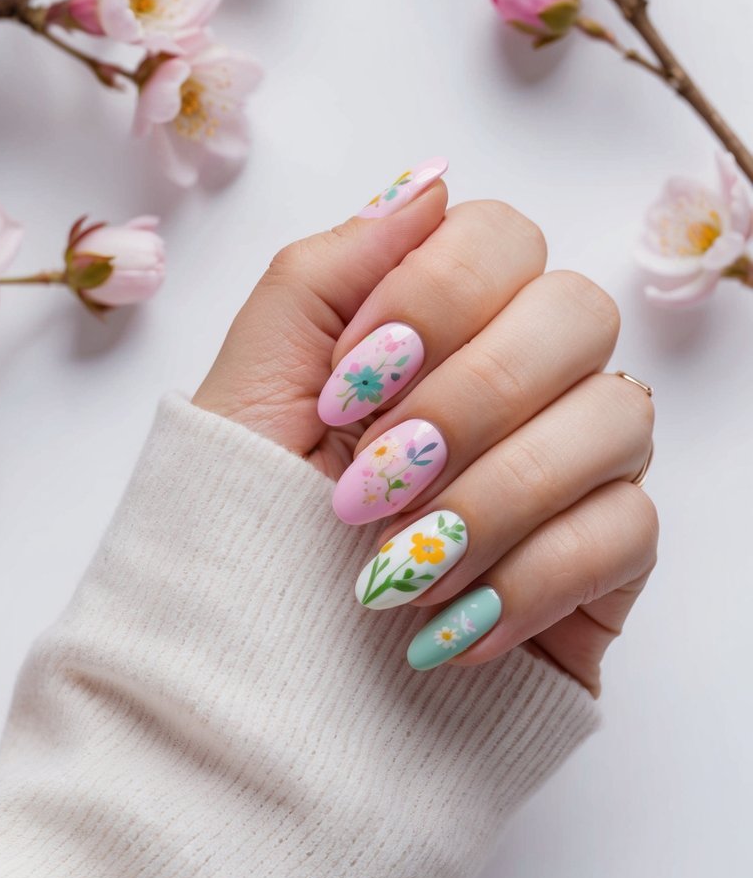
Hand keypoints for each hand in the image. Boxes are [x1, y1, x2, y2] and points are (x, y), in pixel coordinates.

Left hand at [194, 164, 656, 693]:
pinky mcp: (606, 559)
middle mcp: (525, 377)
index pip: (503, 237)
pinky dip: (526, 579)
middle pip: (576, 311)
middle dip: (468, 398)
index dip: (436, 296)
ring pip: (617, 416)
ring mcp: (576, 464)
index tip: (350, 379)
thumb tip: (426, 183)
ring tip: (393, 574)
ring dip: (493, 497)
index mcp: (443, 323)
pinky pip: (629, 529)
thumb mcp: (252, 388)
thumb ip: (327, 272)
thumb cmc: (248, 529)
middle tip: (371, 481)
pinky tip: (447, 627)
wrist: (263, 693)